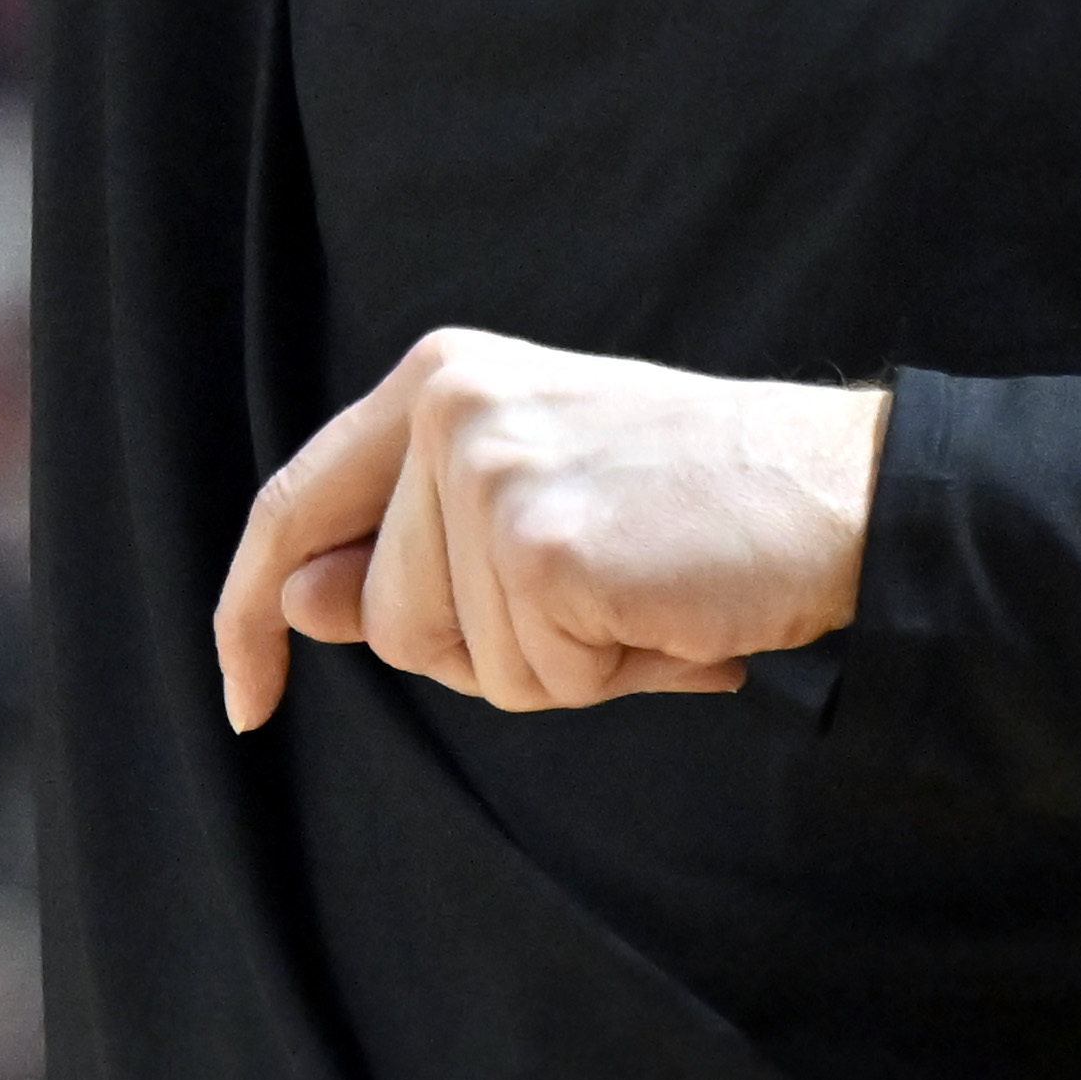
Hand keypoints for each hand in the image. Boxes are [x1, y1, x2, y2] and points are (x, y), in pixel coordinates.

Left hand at [212, 326, 887, 731]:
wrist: (837, 489)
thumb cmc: (692, 506)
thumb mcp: (529, 504)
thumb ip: (408, 547)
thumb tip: (299, 601)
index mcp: (437, 381)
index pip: (294, 505)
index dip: (247, 610)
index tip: (243, 698)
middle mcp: (449, 408)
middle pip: (390, 619)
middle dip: (491, 648)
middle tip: (603, 594)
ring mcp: (491, 473)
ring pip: (461, 660)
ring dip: (557, 664)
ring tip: (639, 594)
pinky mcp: (541, 544)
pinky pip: (534, 681)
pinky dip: (606, 676)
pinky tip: (663, 612)